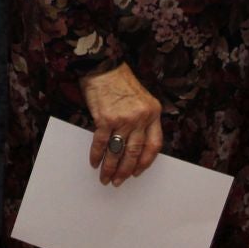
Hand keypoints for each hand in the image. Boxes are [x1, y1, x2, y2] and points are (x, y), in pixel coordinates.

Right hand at [79, 63, 162, 185]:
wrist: (104, 66)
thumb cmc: (121, 81)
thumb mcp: (142, 98)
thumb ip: (143, 119)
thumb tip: (134, 145)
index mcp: (153, 113)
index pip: (154, 145)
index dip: (146, 161)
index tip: (138, 172)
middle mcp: (140, 118)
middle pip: (135, 152)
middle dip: (126, 171)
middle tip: (119, 181)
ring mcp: (123, 119)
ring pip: (118, 151)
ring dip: (111, 168)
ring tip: (106, 178)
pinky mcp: (105, 119)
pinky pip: (101, 143)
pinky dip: (97, 155)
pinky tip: (94, 162)